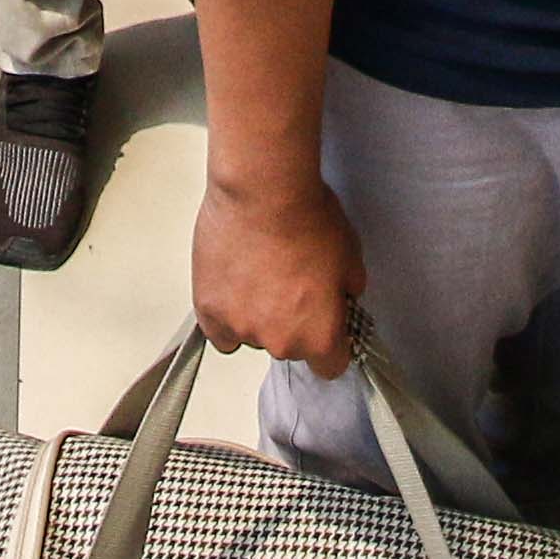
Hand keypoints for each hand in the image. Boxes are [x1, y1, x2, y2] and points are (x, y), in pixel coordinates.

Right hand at [194, 173, 364, 378]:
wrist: (263, 192)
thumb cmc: (309, 219)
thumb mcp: (351, 258)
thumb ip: (347, 292)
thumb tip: (340, 297)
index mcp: (320, 337)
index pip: (330, 366)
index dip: (331, 344)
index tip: (325, 325)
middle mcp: (280, 343)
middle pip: (289, 349)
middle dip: (292, 323)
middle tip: (289, 284)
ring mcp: (240, 329)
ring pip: (252, 336)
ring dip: (256, 315)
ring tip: (257, 274)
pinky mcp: (208, 310)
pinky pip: (219, 329)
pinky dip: (226, 313)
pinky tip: (234, 284)